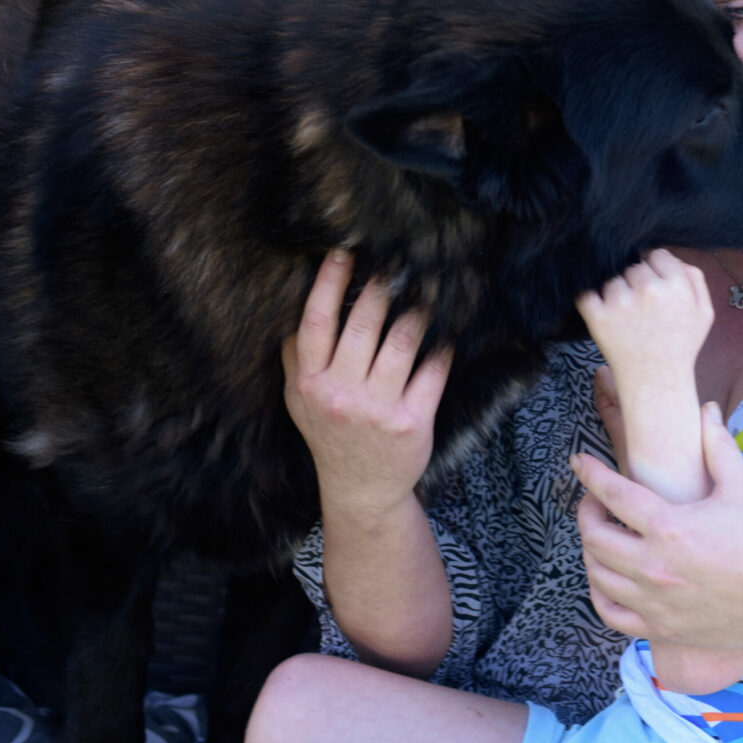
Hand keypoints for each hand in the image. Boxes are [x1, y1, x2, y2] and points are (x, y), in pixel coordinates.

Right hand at [283, 250, 452, 516]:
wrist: (361, 490)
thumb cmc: (331, 433)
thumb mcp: (301, 400)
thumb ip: (297, 355)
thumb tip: (295, 298)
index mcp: (310, 384)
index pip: (316, 323)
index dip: (329, 284)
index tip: (344, 252)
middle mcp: (341, 394)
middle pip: (363, 324)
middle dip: (382, 288)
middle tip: (398, 262)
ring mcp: (378, 409)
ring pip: (403, 341)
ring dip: (417, 310)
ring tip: (427, 291)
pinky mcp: (412, 422)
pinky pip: (433, 371)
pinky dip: (442, 348)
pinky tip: (447, 333)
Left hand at [572, 403, 742, 647]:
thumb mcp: (741, 486)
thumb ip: (717, 444)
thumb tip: (706, 408)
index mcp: (671, 527)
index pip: (613, 494)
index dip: (591, 474)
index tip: (579, 463)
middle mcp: (656, 567)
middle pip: (594, 536)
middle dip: (587, 512)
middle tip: (596, 500)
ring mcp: (656, 603)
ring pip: (597, 575)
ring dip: (591, 550)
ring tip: (603, 534)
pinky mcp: (663, 629)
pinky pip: (610, 614)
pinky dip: (599, 593)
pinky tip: (608, 577)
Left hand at [576, 249, 712, 389]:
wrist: (657, 382)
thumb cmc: (680, 346)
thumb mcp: (704, 311)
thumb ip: (694, 277)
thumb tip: (669, 257)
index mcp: (676, 285)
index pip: (657, 255)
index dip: (657, 270)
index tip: (655, 288)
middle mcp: (649, 290)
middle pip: (634, 267)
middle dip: (636, 283)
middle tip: (642, 309)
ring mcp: (621, 303)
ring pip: (612, 280)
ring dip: (616, 294)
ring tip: (628, 319)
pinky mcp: (598, 316)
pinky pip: (587, 293)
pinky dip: (591, 300)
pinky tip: (603, 313)